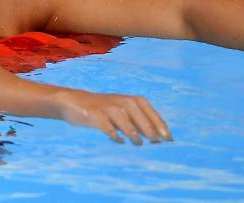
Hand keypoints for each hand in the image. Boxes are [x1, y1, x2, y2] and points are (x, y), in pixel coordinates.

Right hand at [54, 89, 171, 143]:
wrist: (75, 102)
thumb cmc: (105, 111)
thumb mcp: (122, 112)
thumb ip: (138, 122)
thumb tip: (158, 137)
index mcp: (130, 100)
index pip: (149, 110)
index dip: (159, 123)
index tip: (168, 138)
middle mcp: (120, 101)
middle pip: (138, 112)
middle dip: (148, 127)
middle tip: (156, 141)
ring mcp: (107, 107)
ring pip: (122, 116)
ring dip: (132, 130)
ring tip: (138, 143)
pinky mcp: (94, 114)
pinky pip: (105, 124)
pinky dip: (113, 133)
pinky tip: (118, 141)